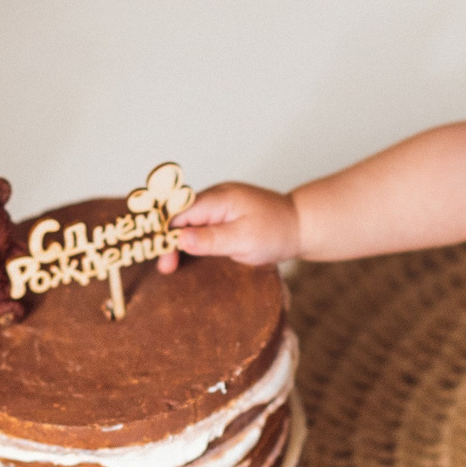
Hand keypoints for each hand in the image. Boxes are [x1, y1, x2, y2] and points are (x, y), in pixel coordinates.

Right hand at [160, 182, 301, 272]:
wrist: (302, 225)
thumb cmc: (276, 232)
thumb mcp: (244, 240)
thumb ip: (211, 239)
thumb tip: (179, 239)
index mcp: (219, 198)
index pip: (179, 213)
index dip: (166, 234)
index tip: (163, 258)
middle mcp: (215, 198)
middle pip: (179, 216)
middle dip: (168, 240)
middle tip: (166, 268)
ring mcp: (220, 206)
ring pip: (187, 221)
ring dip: (178, 241)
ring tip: (171, 265)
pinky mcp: (225, 216)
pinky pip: (199, 224)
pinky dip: (191, 239)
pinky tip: (185, 254)